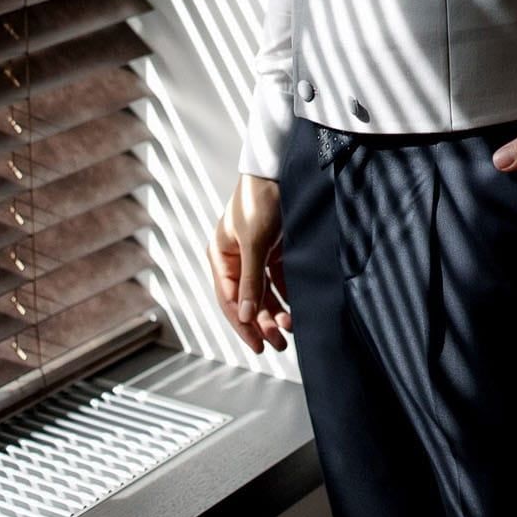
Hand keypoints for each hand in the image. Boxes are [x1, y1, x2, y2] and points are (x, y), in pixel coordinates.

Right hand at [208, 174, 293, 354]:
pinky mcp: (275, 251)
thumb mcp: (254, 242)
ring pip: (263, 294)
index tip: (258, 346)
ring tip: (289, 332)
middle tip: (278, 346)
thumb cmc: (260, 200)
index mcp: (221, 255)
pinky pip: (278, 281)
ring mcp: (255, 255)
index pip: (230, 299)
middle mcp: (235, 258)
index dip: (243, 325)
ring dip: (274, 313)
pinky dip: (286, 297)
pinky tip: (295, 311)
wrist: (282, 171)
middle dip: (262, 323)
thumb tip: (246, 316)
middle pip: (247, 300)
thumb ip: (251, 280)